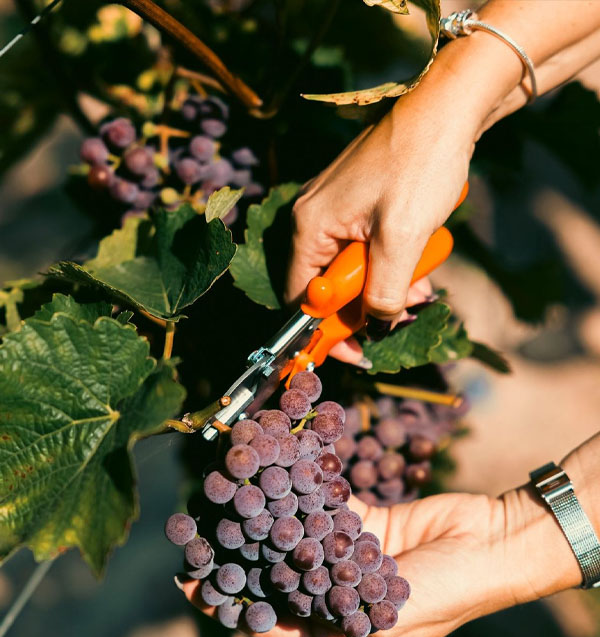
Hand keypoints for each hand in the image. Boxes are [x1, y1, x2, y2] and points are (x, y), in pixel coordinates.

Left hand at [182, 487, 580, 636]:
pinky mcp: (362, 519)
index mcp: (343, 634)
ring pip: (295, 533)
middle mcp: (339, 593)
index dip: (233, 604)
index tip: (191, 587)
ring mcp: (349, 553)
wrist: (493, 542)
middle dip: (239, 552)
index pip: (275, 620)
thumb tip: (260, 604)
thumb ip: (327, 609)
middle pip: (277, 572)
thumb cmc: (447, 592)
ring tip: (225, 494)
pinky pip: (322, 503)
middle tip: (195, 533)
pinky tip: (269, 469)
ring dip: (264, 514)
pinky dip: (298, 488)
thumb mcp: (385, 616)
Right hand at [285, 85, 475, 364]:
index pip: (301, 298)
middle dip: (367, 306)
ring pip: (353, 268)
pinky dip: (392, 260)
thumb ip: (383, 291)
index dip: (327, 330)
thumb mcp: (402, 239)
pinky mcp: (359, 201)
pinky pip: (367, 246)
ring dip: (387, 284)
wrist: (446, 107)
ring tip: (422, 284)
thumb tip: (376, 325)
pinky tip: (420, 258)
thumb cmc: (420, 166)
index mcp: (310, 226)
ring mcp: (336, 207)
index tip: (358, 351)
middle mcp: (314, 218)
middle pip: (329, 286)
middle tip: (405, 311)